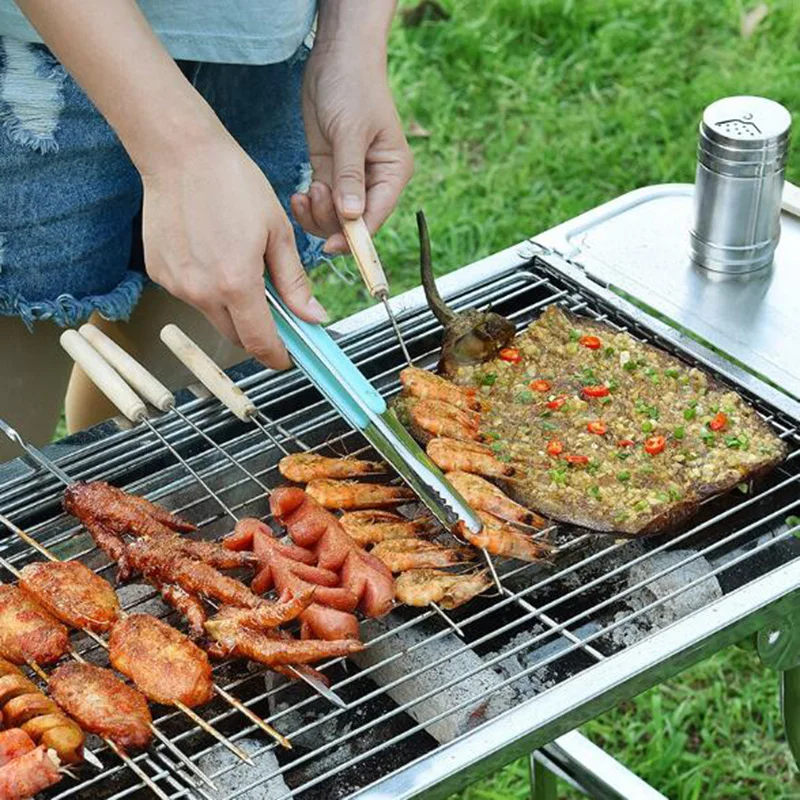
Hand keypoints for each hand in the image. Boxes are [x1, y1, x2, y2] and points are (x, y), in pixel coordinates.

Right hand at [141, 131, 327, 368]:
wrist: (179, 153)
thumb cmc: (234, 183)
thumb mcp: (278, 233)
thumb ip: (294, 282)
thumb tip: (312, 316)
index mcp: (237, 283)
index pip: (259, 341)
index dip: (276, 355)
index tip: (286, 357)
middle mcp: (201, 291)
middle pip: (235, 335)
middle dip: (257, 331)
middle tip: (274, 311)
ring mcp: (176, 284)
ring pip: (212, 315)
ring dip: (231, 307)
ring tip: (239, 265)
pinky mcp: (158, 273)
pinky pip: (191, 294)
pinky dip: (207, 287)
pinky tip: (213, 254)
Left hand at [291, 41, 412, 252]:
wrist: (336, 56)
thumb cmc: (353, 86)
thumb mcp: (350, 132)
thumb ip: (349, 177)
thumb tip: (352, 216)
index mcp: (391, 173)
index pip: (376, 217)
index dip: (355, 237)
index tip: (331, 246)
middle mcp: (374, 181)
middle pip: (355, 223)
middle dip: (331, 221)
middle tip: (314, 196)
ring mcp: (351, 179)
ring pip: (335, 218)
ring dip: (317, 214)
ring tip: (306, 192)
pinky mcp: (330, 171)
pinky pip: (321, 204)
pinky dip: (309, 206)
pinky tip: (299, 194)